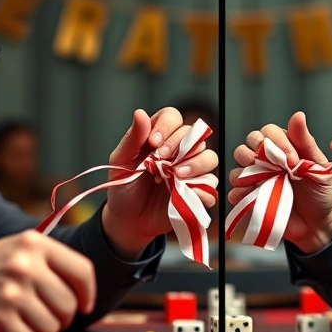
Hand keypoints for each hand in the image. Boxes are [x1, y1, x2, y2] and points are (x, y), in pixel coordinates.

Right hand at [0, 230, 96, 331]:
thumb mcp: (23, 248)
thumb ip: (55, 261)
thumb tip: (87, 292)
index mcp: (35, 244)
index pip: (82, 271)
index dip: (88, 293)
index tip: (84, 305)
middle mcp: (24, 266)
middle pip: (68, 305)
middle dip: (64, 316)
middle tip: (50, 315)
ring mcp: (10, 293)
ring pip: (53, 327)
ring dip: (46, 331)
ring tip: (31, 320)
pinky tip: (18, 331)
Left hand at [103, 107, 218, 258]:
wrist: (128, 218)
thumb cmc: (124, 187)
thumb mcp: (120, 161)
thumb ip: (132, 138)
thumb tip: (140, 113)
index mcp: (160, 136)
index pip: (173, 117)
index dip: (166, 126)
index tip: (152, 142)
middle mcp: (179, 150)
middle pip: (195, 135)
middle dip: (178, 146)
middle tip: (160, 161)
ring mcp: (191, 170)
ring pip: (209, 157)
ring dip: (194, 164)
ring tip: (175, 175)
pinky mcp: (199, 190)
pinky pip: (211, 184)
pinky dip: (200, 188)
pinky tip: (181, 193)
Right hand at [228, 111, 331, 253]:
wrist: (317, 225)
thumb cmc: (320, 193)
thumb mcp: (318, 166)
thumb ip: (305, 141)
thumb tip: (298, 115)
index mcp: (282, 148)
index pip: (267, 132)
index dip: (277, 142)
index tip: (293, 160)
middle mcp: (265, 161)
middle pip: (247, 144)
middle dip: (257, 153)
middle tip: (276, 169)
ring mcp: (255, 180)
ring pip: (237, 167)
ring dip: (248, 172)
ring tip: (265, 182)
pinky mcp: (249, 198)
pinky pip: (234, 192)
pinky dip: (241, 193)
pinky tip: (256, 196)